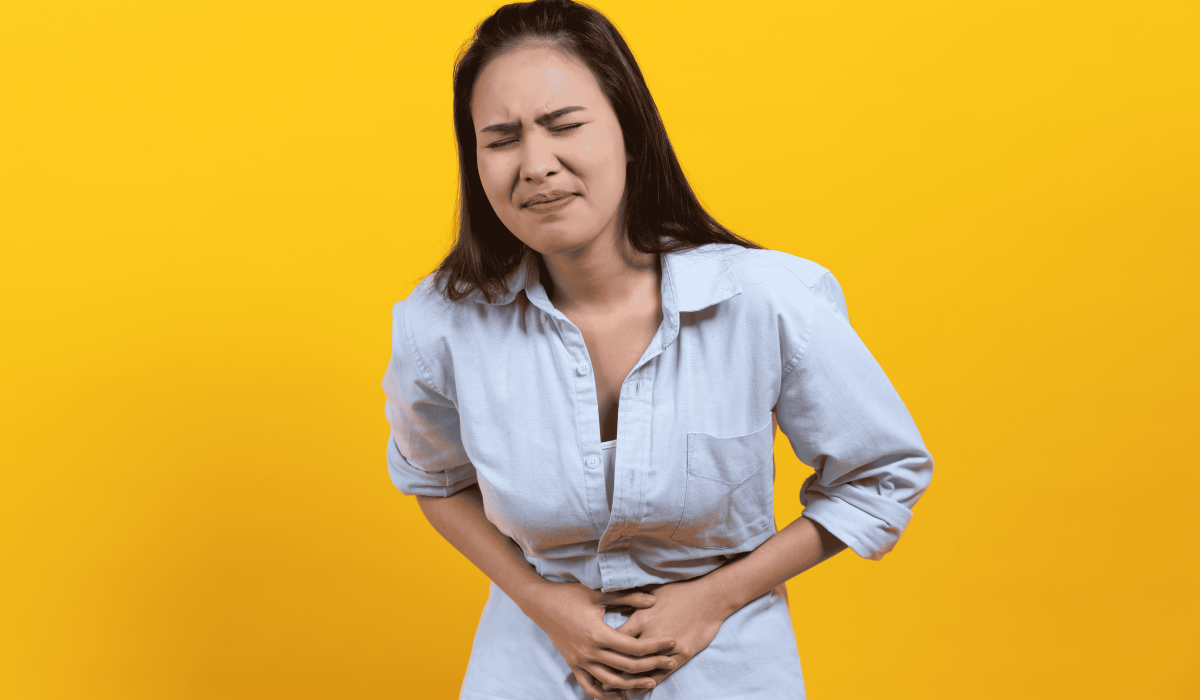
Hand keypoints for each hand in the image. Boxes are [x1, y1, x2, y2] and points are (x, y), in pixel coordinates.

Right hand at [516, 580, 678, 699]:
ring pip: (611, 682)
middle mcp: (589, 652)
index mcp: (598, 634)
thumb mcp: (599, 595)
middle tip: (671, 663)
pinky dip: (604, 695)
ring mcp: (580, 661)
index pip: (633, 647)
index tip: (671, 643)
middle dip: (652, 666)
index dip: (655, 646)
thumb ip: (628, 598)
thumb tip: (654, 600)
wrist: (541, 604)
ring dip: (632, 685)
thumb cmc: (571, 596)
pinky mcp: (573, 665)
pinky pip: (590, 686)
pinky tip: (619, 697)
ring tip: (651, 683)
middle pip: (627, 667)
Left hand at [606, 577, 732, 690]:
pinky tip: (639, 690)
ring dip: (627, 681)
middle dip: (610, 670)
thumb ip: (632, 602)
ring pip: (643, 669)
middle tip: (598, 680)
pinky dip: (649, 683)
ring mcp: (668, 646)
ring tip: (613, 690)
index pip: (615, 637)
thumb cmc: (680, 591)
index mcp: (641, 617)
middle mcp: (651, 634)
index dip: (603, 649)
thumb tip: (614, 606)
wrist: (710, 596)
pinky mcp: (683, 653)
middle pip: (625, 656)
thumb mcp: (652, 593)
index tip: (593, 656)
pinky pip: (663, 673)